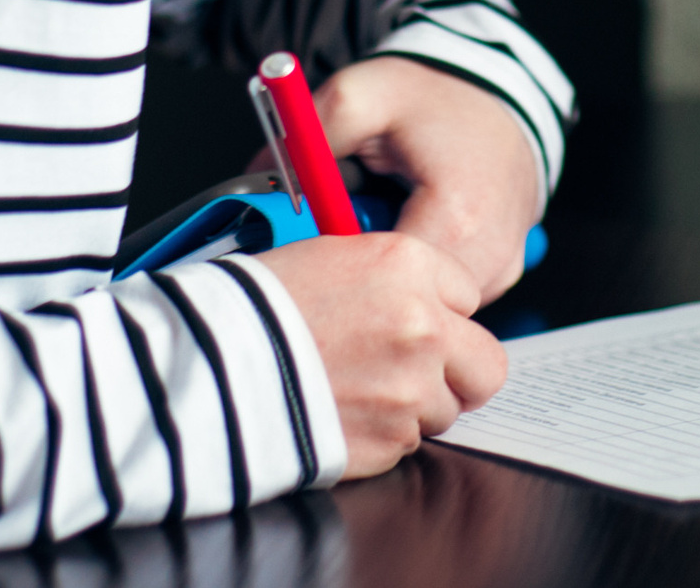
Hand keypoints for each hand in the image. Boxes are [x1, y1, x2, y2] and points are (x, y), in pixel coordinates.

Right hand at [252, 232, 504, 476]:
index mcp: (408, 264)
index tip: (420, 319)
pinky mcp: (392, 439)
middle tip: (425, 370)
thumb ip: (395, 279)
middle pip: (488, 364)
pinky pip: (408, 442)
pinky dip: (382, 434)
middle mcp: (424, 325)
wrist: (211, 365)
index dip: (443, 310)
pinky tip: (341, 410)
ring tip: (358, 388)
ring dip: (413, 405)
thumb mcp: (331, 256)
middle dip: (461, 371)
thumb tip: (428, 304)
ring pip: (446, 409)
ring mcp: (412, 388)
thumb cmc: (257, 306)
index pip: (468, 293)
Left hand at [301, 56, 541, 302]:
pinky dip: (422, 275)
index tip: (320, 243)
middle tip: (344, 233)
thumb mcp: (362, 93)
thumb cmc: (433, 93)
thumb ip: (309, 135)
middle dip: (366, 278)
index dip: (341, 271)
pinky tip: (408, 229)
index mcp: (458, 216)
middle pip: (407, 306)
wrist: (498, 89)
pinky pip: (451, 295)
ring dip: (394, 279)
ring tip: (380, 223)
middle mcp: (492, 253)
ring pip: (428, 307)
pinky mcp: (507, 267)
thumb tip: (259, 177)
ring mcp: (505, 266)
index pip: (385, 288)